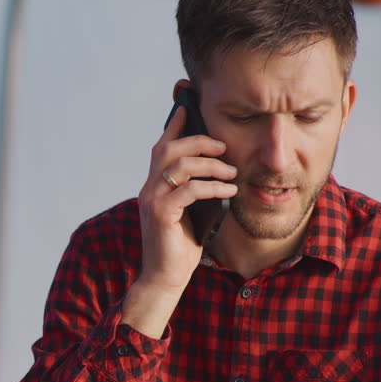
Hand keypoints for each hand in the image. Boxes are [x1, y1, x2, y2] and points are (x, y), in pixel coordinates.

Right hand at [136, 105, 237, 294]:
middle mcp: (148, 188)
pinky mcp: (161, 214)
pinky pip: (189, 190)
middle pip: (168, 149)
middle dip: (198, 141)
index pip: (162, 146)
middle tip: (223, 146)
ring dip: (211, 165)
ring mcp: (152, 200)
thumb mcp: (190, 210)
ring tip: (231, 172)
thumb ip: (194, 188)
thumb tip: (219, 167)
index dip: (175, 123)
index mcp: (154, 184)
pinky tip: (229, 192)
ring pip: (180, 166)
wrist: (165, 276)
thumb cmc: (180, 245)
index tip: (190, 104)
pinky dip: (213, 187)